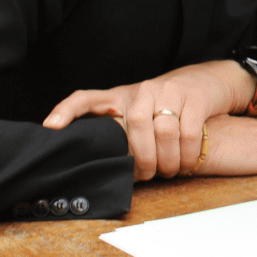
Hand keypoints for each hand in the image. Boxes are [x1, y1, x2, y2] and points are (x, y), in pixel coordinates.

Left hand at [43, 60, 250, 180]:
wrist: (206, 82)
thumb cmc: (166, 103)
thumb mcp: (138, 111)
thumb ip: (120, 132)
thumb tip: (104, 168)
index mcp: (121, 95)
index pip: (86, 98)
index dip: (66, 111)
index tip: (51, 127)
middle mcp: (143, 89)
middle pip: (135, 125)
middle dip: (143, 157)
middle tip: (150, 175)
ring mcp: (170, 90)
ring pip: (164, 131)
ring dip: (168, 159)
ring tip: (171, 171)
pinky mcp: (195, 97)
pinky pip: (188, 131)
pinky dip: (187, 154)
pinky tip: (187, 163)